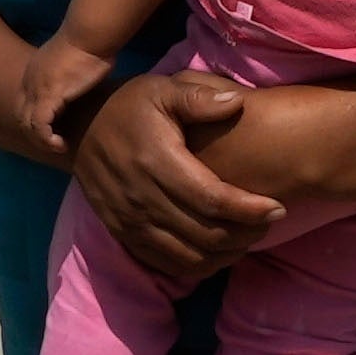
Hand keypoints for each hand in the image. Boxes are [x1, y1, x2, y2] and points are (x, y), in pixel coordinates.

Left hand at [9, 36, 116, 148]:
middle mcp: (29, 81)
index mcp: (34, 72)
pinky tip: (60, 144)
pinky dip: (46, 139)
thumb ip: (71, 75)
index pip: (24, 102)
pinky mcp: (48, 95)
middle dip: (34, 133)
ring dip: (40, 140)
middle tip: (53, 143)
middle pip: (20, 115)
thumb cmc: (90, 43)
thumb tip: (82, 85)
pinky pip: (39, 125)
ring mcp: (36, 88)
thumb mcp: (74, 61)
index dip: (34, 119)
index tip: (53, 129)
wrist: (90, 33)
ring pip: (26, 124)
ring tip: (57, 146)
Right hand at [68, 68, 283, 288]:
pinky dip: (199, 265)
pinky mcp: (123, 235)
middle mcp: (142, 198)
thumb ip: (199, 96)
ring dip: (226, 254)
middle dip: (245, 234)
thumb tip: (238, 103)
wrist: (78, 130)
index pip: (211, 199)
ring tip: (250, 236)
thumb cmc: (130, 107)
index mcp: (157, 161)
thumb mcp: (162, 89)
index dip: (249, 210)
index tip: (277, 209)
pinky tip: (219, 250)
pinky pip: (166, 264)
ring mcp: (130, 221)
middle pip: (205, 234)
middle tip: (270, 221)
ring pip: (188, 257)